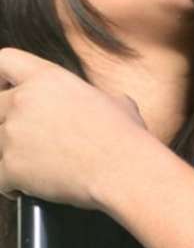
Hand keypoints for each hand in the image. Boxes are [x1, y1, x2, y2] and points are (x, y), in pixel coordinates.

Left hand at [0, 48, 148, 208]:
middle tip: (28, 138)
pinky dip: (13, 184)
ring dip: (11, 155)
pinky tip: (30, 187)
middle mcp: (24, 101)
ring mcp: (13, 134)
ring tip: (37, 167)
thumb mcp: (116, 102)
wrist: (124, 170)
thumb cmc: (126, 137)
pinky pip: (0, 178)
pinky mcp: (11, 167)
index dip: (1, 77)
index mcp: (48, 79)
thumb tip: (98, 103)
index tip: (7, 90)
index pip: (5, 60)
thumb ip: (91, 98)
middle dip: (7, 123)